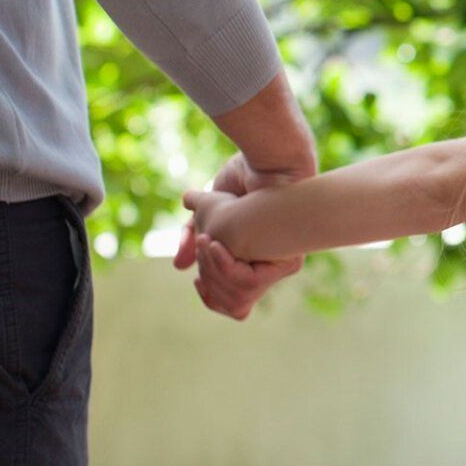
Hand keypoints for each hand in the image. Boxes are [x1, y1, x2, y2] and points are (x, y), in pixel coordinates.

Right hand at [173, 153, 306, 319]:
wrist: (268, 160)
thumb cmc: (243, 179)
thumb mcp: (208, 213)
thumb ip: (193, 240)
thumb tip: (179, 268)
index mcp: (258, 261)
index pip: (236, 305)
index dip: (211, 297)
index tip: (198, 280)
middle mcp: (273, 268)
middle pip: (234, 304)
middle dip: (209, 280)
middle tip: (202, 245)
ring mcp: (281, 266)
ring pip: (239, 296)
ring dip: (213, 271)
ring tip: (207, 241)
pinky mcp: (287, 261)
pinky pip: (245, 282)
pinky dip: (223, 266)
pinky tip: (215, 244)